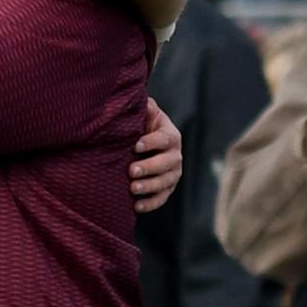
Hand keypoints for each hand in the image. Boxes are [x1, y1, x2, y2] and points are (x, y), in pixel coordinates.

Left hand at [130, 98, 182, 212]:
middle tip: (131, 170)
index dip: (152, 142)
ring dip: (150, 186)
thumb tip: (144, 100)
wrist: (141, 144)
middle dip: (150, 167)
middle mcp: (175, 155)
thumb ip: (144, 107)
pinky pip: (162, 198)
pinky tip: (136, 206)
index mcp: (171, 135)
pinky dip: (150, 203)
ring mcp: (173, 173)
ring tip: (132, 188)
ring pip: (166, 182)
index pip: (165, 139)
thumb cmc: (140, 125)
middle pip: (168, 163)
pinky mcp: (167, 188)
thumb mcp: (143, 114)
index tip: (135, 145)